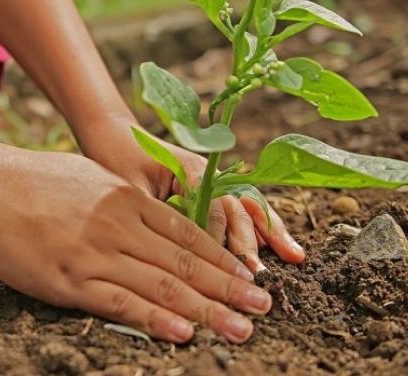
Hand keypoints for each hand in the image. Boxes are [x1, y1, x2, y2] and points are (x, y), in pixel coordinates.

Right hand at [0, 144, 273, 342]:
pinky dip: (155, 319)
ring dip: (207, 310)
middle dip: (229, 288)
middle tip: (263, 308)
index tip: (250, 277)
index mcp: (125, 198)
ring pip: (162, 286)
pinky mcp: (68, 278)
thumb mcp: (87, 177)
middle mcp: (118, 224)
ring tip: (241, 328)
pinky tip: (184, 332)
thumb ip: (122, 199)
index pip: (187, 234)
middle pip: (185, 263)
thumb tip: (148, 216)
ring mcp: (94, 252)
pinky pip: (120, 303)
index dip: (223, 259)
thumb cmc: (29, 179)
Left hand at [73, 114, 305, 272]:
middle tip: (259, 275)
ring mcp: (213, 179)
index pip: (213, 209)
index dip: (219, 240)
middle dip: (250, 243)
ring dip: (269, 232)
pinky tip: (283, 246)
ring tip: (294, 256)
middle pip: (236, 208)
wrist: (113, 133)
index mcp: (190, 170)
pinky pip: (242, 207)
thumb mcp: (129, 188)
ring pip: (248, 207)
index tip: (226, 269)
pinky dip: (262, 226)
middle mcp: (209, 173)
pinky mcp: (211, 188)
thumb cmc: (116, 159)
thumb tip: (169, 250)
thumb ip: (154, 213)